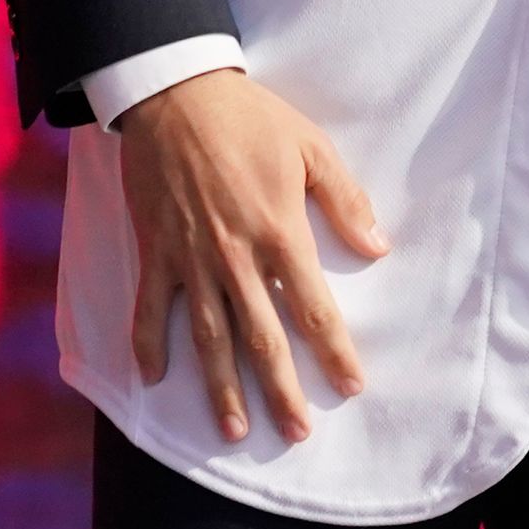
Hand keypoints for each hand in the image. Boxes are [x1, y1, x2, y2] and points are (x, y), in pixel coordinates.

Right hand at [118, 68, 387, 444]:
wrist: (176, 95)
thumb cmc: (251, 119)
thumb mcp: (312, 148)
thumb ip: (346, 201)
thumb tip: (379, 249)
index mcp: (280, 233)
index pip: (312, 308)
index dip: (334, 350)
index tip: (351, 385)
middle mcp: (235, 257)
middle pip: (262, 338)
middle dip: (281, 391)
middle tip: (297, 432)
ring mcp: (191, 259)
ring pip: (209, 338)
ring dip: (222, 388)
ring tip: (235, 430)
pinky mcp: (156, 251)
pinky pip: (152, 309)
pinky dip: (150, 344)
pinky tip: (155, 378)